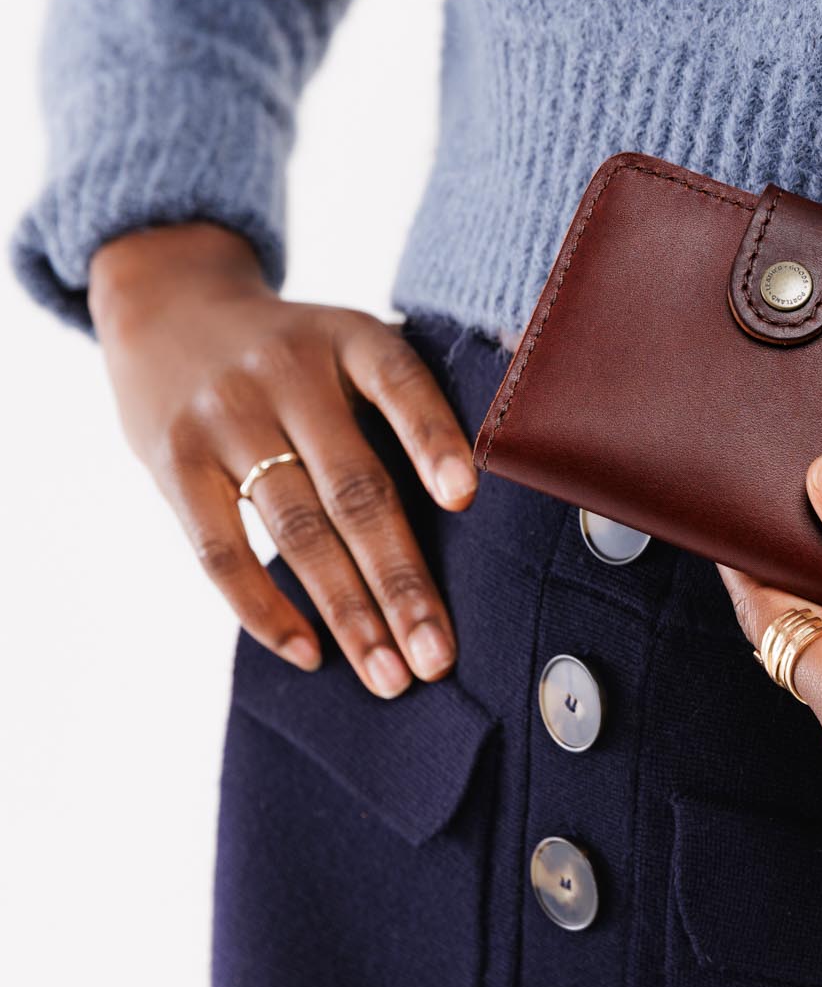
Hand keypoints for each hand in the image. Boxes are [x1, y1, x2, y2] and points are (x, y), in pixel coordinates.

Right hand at [90, 222, 476, 697]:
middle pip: (355, 487)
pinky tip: (309, 653)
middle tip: (439, 654)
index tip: (465, 499)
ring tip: (390, 674)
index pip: (401, 385)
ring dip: (348, 612)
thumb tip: (482, 500)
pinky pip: (219, 550)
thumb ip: (402, 401)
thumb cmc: (296, 352)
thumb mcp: (349, 342)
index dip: (434, 439)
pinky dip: (264, 609)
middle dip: (401, 580)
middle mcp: (289, 373)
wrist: (172, 312)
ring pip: (296, 531)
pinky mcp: (173, 462)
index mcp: (350, 338)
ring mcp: (226, 417)